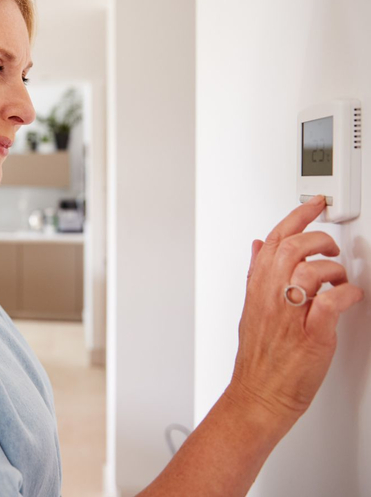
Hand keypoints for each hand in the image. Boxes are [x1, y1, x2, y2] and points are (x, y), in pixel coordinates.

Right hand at [227, 195, 362, 427]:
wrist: (259, 393)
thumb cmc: (258, 355)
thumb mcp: (250, 306)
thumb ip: (256, 273)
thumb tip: (258, 245)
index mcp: (258, 287)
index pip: (275, 240)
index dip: (296, 217)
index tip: (313, 205)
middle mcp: (272, 297)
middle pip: (293, 248)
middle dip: (319, 239)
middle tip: (330, 247)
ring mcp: (290, 316)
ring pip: (311, 271)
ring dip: (333, 270)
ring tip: (339, 279)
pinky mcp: (311, 336)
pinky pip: (330, 304)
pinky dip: (345, 294)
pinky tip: (348, 297)